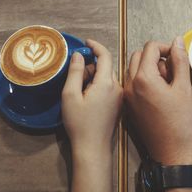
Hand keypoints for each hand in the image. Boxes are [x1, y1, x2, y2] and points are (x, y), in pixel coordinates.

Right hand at [62, 39, 122, 154]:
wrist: (93, 148)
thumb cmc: (80, 124)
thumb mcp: (70, 95)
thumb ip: (75, 72)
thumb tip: (79, 56)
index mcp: (106, 83)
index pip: (105, 55)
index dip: (95, 46)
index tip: (86, 43)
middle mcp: (118, 87)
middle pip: (106, 66)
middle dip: (91, 64)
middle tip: (77, 72)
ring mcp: (120, 97)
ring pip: (108, 76)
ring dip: (94, 75)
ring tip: (80, 88)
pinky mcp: (119, 104)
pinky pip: (110, 86)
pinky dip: (99, 84)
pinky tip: (88, 96)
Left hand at [125, 36, 191, 164]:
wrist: (170, 151)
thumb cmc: (179, 122)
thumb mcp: (184, 88)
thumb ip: (180, 61)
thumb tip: (177, 41)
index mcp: (143, 78)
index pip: (150, 48)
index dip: (166, 48)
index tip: (176, 57)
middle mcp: (129, 85)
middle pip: (138, 56)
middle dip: (155, 57)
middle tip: (171, 72)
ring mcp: (126, 95)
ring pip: (133, 68)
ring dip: (148, 68)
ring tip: (165, 84)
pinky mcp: (127, 105)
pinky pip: (131, 83)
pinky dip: (143, 80)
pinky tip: (157, 93)